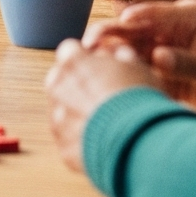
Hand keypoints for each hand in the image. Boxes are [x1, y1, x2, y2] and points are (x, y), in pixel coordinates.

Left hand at [43, 37, 160, 169]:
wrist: (137, 143)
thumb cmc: (138, 101)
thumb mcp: (137, 67)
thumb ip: (121, 56)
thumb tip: (118, 53)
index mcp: (74, 61)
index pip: (69, 50)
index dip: (85, 59)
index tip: (98, 68)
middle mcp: (58, 87)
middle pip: (60, 79)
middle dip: (76, 84)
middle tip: (102, 95)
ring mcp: (57, 119)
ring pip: (61, 110)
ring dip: (76, 112)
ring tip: (106, 122)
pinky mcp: (63, 146)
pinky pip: (68, 138)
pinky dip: (81, 138)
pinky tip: (103, 141)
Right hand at [84, 0, 195, 119]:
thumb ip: (188, 62)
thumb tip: (157, 57)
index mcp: (188, 18)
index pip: (151, 14)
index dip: (128, 20)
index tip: (108, 28)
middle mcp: (172, 31)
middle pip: (134, 31)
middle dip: (110, 36)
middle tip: (86, 45)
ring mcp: (168, 51)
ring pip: (132, 51)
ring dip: (112, 57)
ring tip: (89, 65)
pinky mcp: (167, 73)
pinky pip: (141, 72)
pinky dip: (126, 76)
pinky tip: (109, 83)